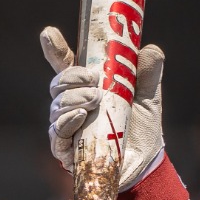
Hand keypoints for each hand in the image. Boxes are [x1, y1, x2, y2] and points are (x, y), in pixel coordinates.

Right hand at [40, 26, 167, 188]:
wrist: (146, 165)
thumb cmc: (142, 127)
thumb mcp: (148, 97)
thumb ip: (148, 74)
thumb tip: (151, 50)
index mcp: (88, 86)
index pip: (66, 64)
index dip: (55, 49)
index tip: (48, 34)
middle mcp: (73, 104)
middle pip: (58, 84)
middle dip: (71, 77)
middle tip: (93, 79)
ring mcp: (69, 127)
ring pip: (56, 107)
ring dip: (72, 99)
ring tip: (94, 99)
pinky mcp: (67, 151)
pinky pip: (58, 134)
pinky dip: (67, 122)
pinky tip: (80, 115)